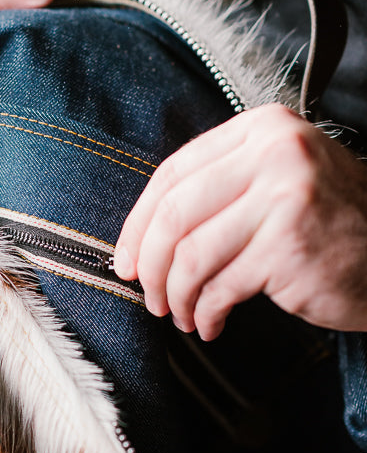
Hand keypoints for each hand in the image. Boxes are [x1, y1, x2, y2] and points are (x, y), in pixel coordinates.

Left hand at [114, 104, 366, 338]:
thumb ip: (220, 188)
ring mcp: (285, 196)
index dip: (138, 222)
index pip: (174, 172)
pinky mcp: (290, 245)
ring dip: (176, 294)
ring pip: (192, 254)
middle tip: (147, 295)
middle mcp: (274, 152)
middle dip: (149, 263)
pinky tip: (209, 324)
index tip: (126, 258)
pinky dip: (206, 312)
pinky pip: (221, 286)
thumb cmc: (328, 224)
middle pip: (175, 213)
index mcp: (262, 128)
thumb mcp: (278, 182)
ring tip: (180, 315)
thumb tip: (140, 236)